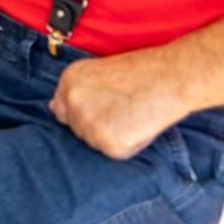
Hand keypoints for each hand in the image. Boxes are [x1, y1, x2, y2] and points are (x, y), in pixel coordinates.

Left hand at [49, 52, 189, 159]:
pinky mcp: (109, 143)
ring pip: (94, 142)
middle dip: (96, 125)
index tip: (102, 108)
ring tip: (132, 114)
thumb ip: (76, 91)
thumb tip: (53, 110)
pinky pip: (115, 152)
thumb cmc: (142, 71)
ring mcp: (89, 124)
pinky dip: (129, 144)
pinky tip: (140, 124)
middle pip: (77, 129)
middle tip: (123, 109)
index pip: (61, 110)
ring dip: (111, 135)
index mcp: (69, 80)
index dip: (83, 112)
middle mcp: (73, 101)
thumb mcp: (99, 73)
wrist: (170, 77)